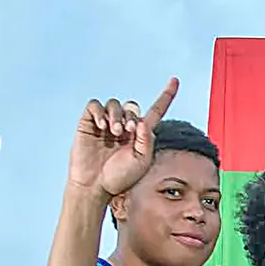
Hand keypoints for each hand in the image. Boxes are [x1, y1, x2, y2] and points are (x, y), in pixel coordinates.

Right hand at [70, 79, 177, 197]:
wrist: (96, 186)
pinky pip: (95, 105)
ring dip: (116, 116)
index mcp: (140, 134)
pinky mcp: (89, 122)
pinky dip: (100, 112)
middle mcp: (124, 126)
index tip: (175, 80)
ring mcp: (106, 123)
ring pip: (115, 104)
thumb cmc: (120, 177)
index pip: (156, 110)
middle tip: (127, 131)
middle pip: (132, 107)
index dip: (166, 96)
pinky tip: (102, 126)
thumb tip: (142, 121)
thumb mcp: (141, 161)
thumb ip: (147, 141)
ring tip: (114, 132)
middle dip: (131, 116)